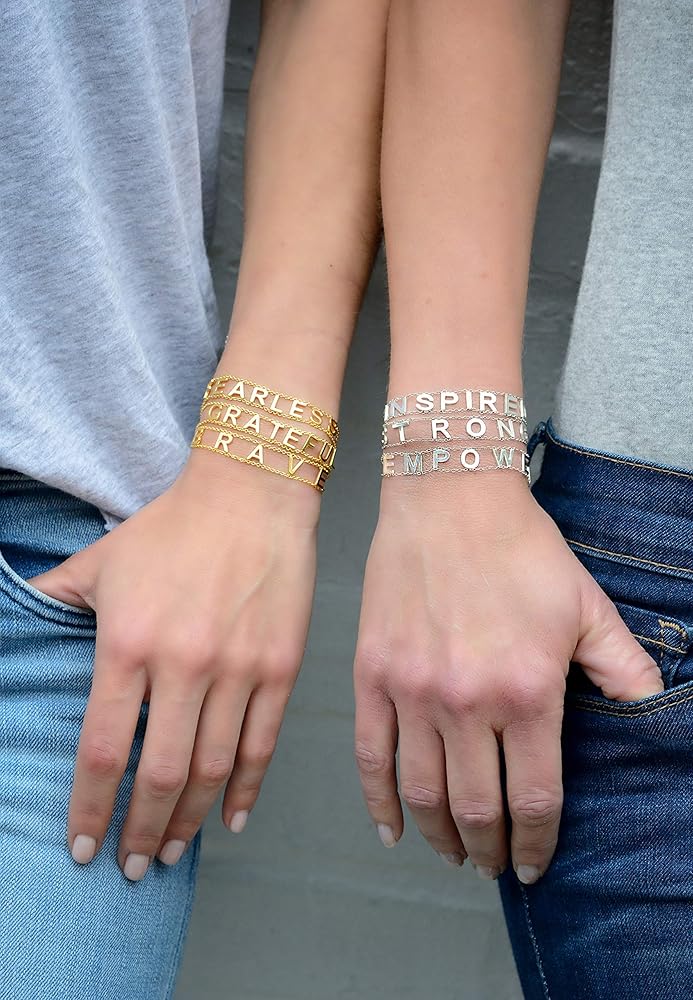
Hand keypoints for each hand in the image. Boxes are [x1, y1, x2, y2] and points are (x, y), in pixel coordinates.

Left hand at [27, 451, 318, 879]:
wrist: (251, 493)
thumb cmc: (172, 527)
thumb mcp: (101, 561)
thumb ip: (52, 599)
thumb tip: (13, 619)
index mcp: (129, 642)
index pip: (103, 749)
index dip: (91, 807)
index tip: (83, 847)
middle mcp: (185, 663)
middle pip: (161, 774)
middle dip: (141, 831)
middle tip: (131, 867)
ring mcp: (239, 668)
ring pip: (212, 769)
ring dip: (189, 822)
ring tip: (170, 852)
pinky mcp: (281, 667)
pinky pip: (262, 744)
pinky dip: (246, 790)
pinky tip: (230, 819)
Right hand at [353, 474, 662, 881]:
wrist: (449, 497)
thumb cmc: (520, 548)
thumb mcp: (586, 606)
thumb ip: (623, 669)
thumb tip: (654, 712)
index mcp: (526, 692)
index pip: (533, 799)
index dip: (535, 846)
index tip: (532, 866)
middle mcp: (466, 702)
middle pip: (476, 809)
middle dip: (488, 851)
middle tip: (493, 865)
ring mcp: (412, 690)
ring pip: (422, 793)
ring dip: (440, 836)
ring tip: (454, 852)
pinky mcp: (373, 673)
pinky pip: (370, 755)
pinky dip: (379, 803)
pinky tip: (393, 830)